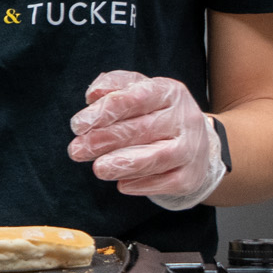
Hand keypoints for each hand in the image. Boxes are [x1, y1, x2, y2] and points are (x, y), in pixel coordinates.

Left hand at [66, 70, 225, 209]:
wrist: (196, 142)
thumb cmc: (156, 114)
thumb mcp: (139, 91)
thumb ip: (115, 87)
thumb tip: (92, 94)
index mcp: (169, 92)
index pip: (137, 97)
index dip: (106, 111)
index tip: (78, 124)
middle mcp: (184, 118)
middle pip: (143, 129)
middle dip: (105, 140)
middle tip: (77, 149)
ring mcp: (191, 148)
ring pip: (157, 157)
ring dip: (124, 164)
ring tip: (98, 169)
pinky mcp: (190, 176)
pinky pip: (166, 182)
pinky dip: (143, 185)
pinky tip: (122, 184)